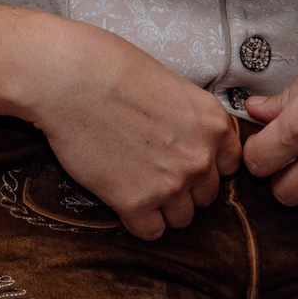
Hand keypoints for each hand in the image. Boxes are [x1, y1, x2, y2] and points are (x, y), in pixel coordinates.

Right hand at [20, 23, 242, 240]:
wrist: (67, 78)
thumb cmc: (109, 67)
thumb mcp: (168, 82)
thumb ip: (188, 117)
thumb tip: (186, 136)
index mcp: (212, 123)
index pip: (230, 165)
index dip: (205, 163)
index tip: (183, 157)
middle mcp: (200, 158)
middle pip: (206, 195)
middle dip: (183, 185)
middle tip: (151, 167)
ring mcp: (170, 184)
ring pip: (182, 218)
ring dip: (161, 206)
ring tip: (134, 181)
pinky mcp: (135, 203)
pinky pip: (150, 232)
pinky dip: (136, 220)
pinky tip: (120, 195)